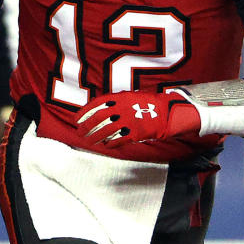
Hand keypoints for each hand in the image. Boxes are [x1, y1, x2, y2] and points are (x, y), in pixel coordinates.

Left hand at [75, 90, 200, 147]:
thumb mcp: (130, 97)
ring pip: (106, 130)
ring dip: (96, 136)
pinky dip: (111, 143)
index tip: (76, 119)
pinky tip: (106, 146)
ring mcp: (128, 120)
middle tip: (79, 132)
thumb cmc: (148, 103)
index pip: (97, 104)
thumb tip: (99, 108)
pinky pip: (119, 139)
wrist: (167, 112)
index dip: (84, 112)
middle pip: (99, 118)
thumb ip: (116, 102)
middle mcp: (122, 108)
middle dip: (87, 126)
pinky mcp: (135, 132)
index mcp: (120, 97)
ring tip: (89, 141)